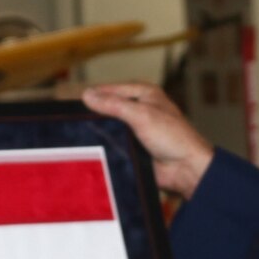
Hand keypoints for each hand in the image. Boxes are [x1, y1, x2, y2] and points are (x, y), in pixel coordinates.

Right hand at [83, 83, 214, 197]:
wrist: (186, 169)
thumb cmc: (173, 137)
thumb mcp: (141, 115)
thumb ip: (114, 105)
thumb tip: (87, 95)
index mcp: (145, 94)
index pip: (112, 90)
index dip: (94, 95)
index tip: (73, 102)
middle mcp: (139, 109)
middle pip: (109, 108)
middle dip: (94, 115)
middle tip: (72, 121)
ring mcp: (135, 130)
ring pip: (109, 128)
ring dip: (99, 132)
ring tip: (77, 136)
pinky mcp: (133, 148)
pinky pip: (113, 144)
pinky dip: (104, 146)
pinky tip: (91, 149)